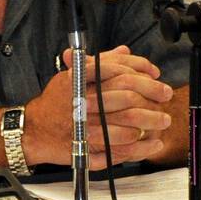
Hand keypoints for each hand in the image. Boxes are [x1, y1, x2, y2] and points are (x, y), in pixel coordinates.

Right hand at [23, 45, 173, 169]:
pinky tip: (152, 143)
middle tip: (165, 96)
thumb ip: (99, 63)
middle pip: (128, 95)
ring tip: (162, 120)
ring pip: (129, 121)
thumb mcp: (72, 76)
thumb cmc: (54, 103)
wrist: (35, 131)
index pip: (118, 69)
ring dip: (151, 121)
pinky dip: (142, 146)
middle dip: (152, 94)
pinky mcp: (90, 146)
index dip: (141, 70)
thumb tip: (124, 52)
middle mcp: (84, 100)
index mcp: (80, 80)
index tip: (155, 75)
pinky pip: (122, 147)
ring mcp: (87, 125)